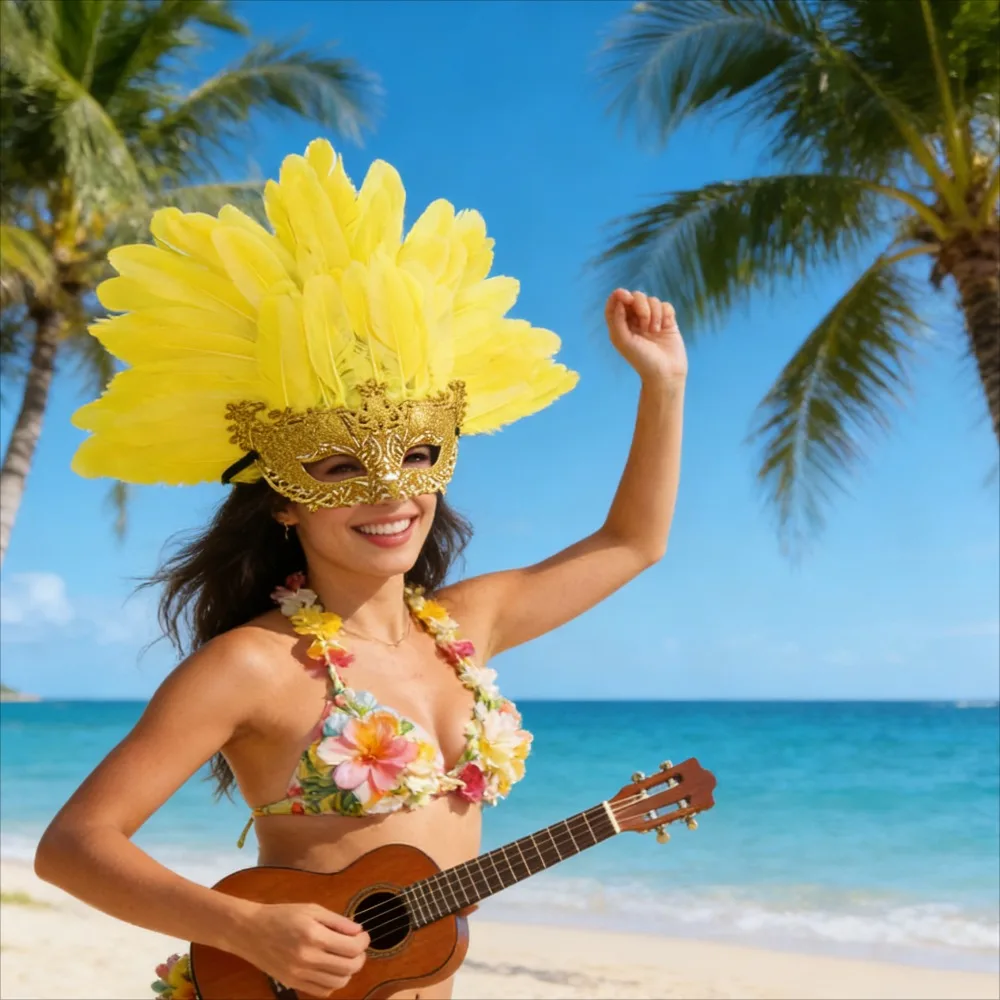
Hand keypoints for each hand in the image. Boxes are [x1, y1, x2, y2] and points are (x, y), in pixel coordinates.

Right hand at [236, 901, 369, 996]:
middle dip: (360, 957)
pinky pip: (322, 991)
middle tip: (358, 947)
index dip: (364, 941)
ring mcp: (299, 974)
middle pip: (348, 967)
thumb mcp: (312, 909)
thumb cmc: (282, 915)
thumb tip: (358, 931)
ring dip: (348, 971)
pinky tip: (331, 969)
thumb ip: (338, 921)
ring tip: (346, 958)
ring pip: (338, 982)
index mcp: (314, 935)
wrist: (251, 931)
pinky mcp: (293, 983)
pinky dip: (333, 983)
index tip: (363, 935)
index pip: (352, 947)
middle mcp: (307, 958)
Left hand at [605, 288, 686, 385]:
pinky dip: (665, 314)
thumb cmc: (641, 360)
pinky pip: (666, 305)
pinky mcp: (667, 321)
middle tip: (644, 324)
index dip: (619, 295)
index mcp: (620, 325)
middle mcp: (635, 320)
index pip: (616, 302)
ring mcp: (652, 320)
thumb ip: (617, 320)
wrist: (666, 373)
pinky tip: (664, 328)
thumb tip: (619, 300)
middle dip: (640, 305)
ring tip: (654, 331)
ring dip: (654, 313)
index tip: (626, 297)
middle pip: (635, 297)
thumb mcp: (623, 341)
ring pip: (652, 300)